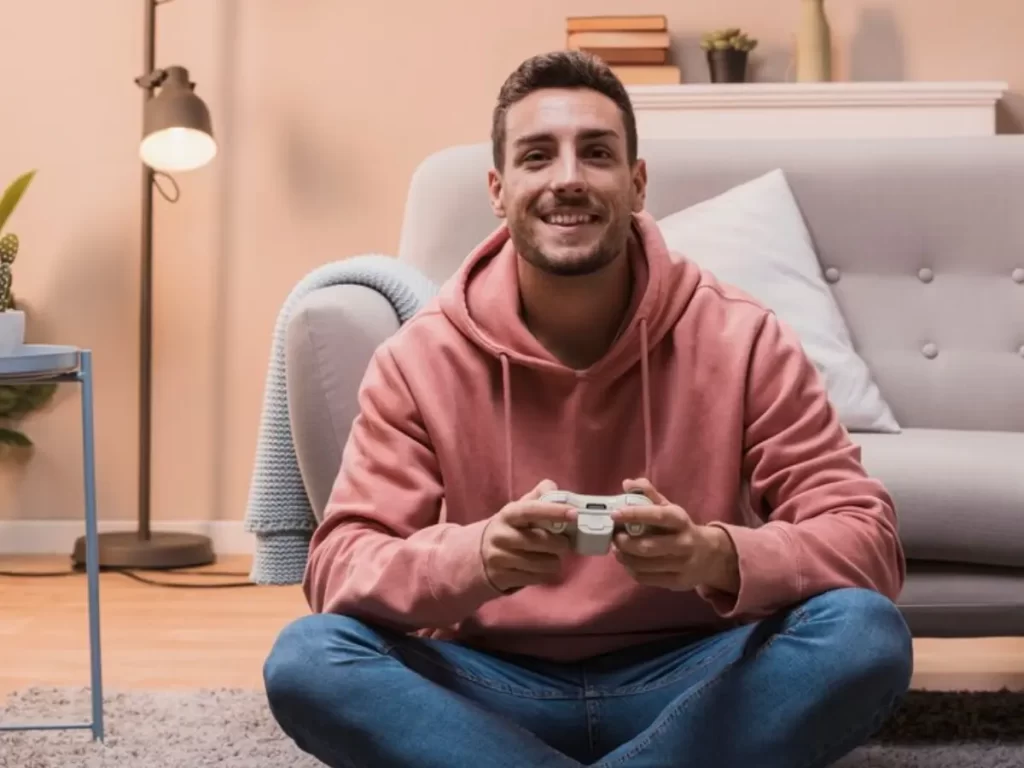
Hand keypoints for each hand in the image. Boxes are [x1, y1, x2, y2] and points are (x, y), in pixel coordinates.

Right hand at [481, 479, 574, 592]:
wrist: (480, 555)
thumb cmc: (510, 529)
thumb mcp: (519, 511)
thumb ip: (538, 497)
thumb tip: (552, 486)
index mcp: (508, 515)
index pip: (531, 510)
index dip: (553, 511)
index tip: (574, 514)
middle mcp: (501, 535)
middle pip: (541, 541)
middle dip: (561, 544)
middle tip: (564, 543)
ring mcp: (499, 558)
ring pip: (543, 563)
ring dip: (555, 561)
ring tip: (552, 557)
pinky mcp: (502, 577)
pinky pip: (536, 578)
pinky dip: (545, 574)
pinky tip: (541, 568)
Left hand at [612, 478, 739, 593]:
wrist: (711, 555)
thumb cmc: (682, 528)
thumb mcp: (670, 509)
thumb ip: (649, 494)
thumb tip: (627, 483)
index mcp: (680, 520)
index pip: (657, 516)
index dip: (634, 514)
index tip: (615, 514)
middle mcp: (684, 543)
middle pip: (648, 546)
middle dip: (625, 542)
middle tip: (614, 537)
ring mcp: (682, 564)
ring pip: (645, 565)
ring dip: (625, 558)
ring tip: (617, 550)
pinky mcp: (678, 581)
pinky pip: (647, 579)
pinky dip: (632, 571)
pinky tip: (628, 563)